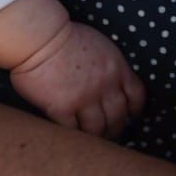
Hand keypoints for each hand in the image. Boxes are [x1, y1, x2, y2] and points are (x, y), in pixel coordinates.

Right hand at [8, 21, 145, 138]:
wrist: (40, 36)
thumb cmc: (64, 35)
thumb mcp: (98, 45)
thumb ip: (109, 65)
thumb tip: (112, 84)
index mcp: (116, 67)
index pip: (136, 95)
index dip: (134, 109)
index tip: (130, 116)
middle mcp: (105, 85)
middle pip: (118, 117)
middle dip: (115, 128)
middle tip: (108, 133)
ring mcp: (84, 98)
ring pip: (97, 129)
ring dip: (95, 136)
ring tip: (90, 139)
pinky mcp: (63, 108)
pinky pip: (73, 130)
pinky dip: (73, 134)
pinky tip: (70, 134)